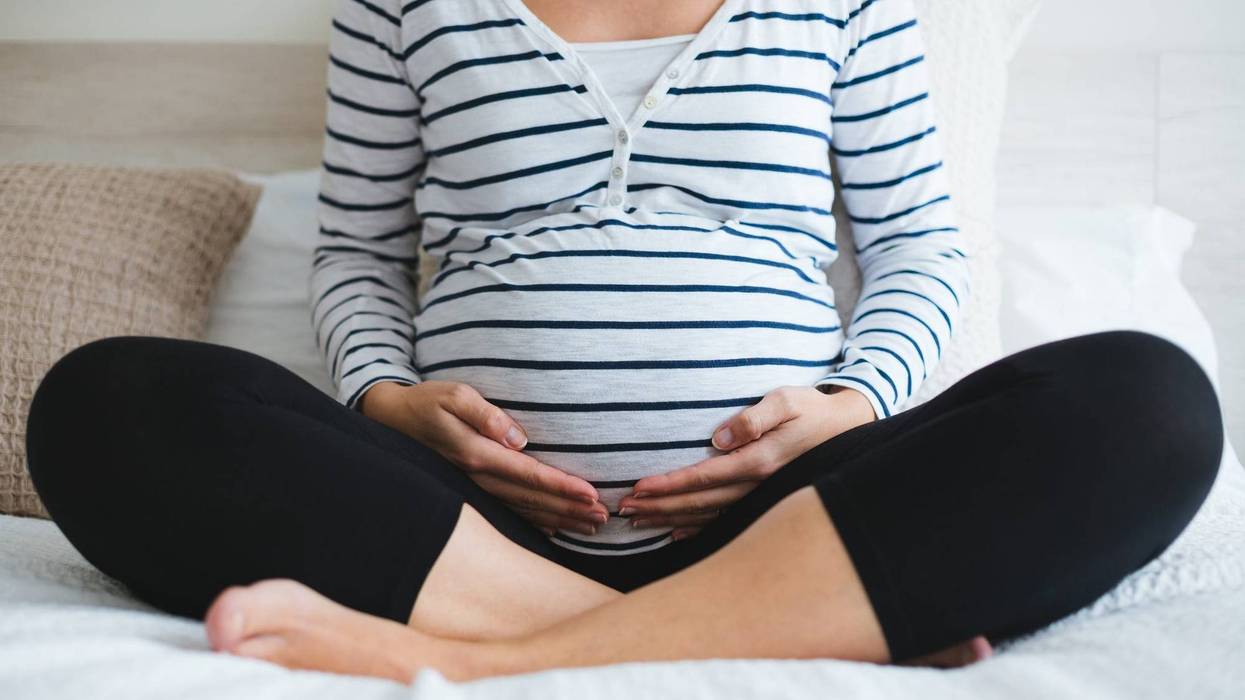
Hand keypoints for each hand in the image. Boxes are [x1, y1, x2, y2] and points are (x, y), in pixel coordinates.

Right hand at [360, 381, 607, 535]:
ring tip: (591, 527)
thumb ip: (485, 414)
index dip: (561, 486)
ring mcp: (476, 487)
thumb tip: (519, 437)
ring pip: (525, 510)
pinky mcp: (474, 489)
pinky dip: (536, 521)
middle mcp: (479, 477)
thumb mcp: (454, 395)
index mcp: (478, 454)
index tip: (591, 495)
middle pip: (533, 499)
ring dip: (559, 518)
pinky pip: (511, 511)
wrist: (392, 419)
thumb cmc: (427, 401)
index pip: (529, 475)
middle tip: (604, 517)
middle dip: (570, 509)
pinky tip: (557, 528)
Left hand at [618, 385, 876, 538]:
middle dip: (657, 507)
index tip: (637, 488)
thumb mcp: (786, 400)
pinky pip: (723, 522)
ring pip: (705, 516)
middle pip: (696, 503)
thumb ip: (753, 418)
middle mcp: (755, 487)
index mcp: (757, 462)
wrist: (847, 430)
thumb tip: (718, 438)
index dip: (667, 486)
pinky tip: (675, 534)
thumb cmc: (811, 409)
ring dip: (669, 519)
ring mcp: (758, 499)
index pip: (701, 478)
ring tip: (637, 521)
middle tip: (622, 510)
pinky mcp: (760, 501)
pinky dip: (696, 530)